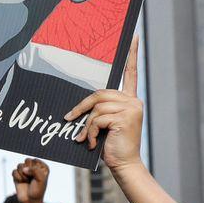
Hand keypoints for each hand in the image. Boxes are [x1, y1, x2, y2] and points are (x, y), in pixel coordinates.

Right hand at [11, 158, 48, 202]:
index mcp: (42, 167)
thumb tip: (23, 169)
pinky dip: (17, 177)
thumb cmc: (37, 190)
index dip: (35, 168)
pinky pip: (14, 171)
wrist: (30, 201)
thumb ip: (35, 170)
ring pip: (20, 165)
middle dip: (28, 170)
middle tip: (31, 178)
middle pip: (27, 160)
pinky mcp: (17, 175)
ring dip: (22, 175)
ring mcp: (25, 171)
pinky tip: (21, 182)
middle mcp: (33, 167)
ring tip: (26, 181)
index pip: (35, 160)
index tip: (37, 177)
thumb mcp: (41, 179)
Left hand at [64, 38, 143, 170]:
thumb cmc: (111, 146)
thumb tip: (77, 107)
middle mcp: (133, 101)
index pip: (130, 72)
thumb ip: (98, 110)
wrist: (124, 165)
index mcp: (130, 100)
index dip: (132, 54)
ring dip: (86, 125)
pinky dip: (90, 132)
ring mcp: (131, 108)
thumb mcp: (104, 124)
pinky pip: (97, 118)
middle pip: (100, 93)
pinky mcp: (125, 117)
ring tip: (86, 139)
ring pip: (96, 107)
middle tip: (69, 119)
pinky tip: (93, 143)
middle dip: (82, 108)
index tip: (134, 36)